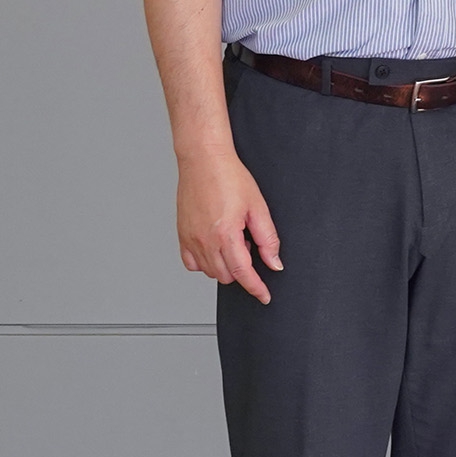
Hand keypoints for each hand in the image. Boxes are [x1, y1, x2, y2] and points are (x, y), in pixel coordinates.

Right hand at [176, 149, 281, 303]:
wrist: (204, 160)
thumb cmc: (230, 177)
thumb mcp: (258, 207)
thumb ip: (268, 239)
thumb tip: (274, 263)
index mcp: (225, 234)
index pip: (243, 273)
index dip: (256, 288)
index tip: (264, 296)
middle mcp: (204, 240)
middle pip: (226, 276)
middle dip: (242, 269)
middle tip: (247, 243)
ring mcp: (190, 238)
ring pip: (209, 271)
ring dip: (225, 265)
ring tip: (232, 238)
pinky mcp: (182, 234)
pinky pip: (192, 263)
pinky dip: (205, 262)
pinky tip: (215, 246)